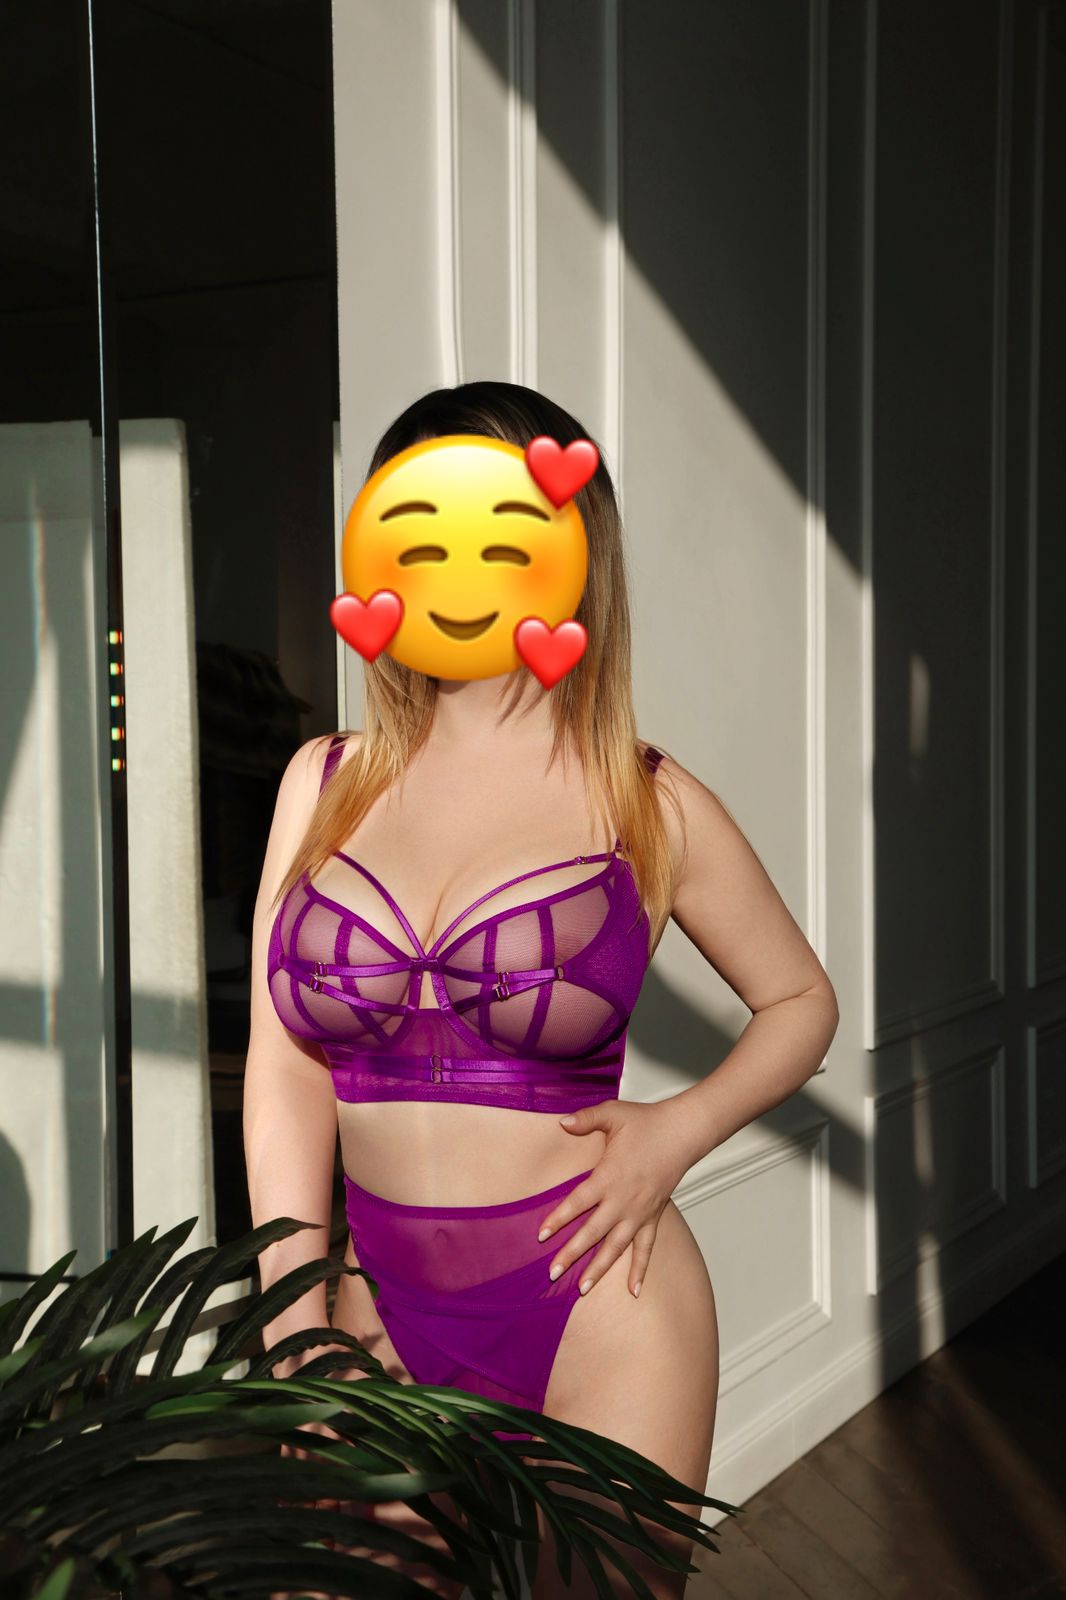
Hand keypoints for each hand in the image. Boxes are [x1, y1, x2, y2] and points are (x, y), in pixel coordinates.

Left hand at [538, 1098, 697, 1297]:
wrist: (682, 1132)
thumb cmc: (647, 1122)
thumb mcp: (613, 1114)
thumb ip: (586, 1119)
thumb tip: (562, 1122)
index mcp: (609, 1176)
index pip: (578, 1203)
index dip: (558, 1219)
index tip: (541, 1235)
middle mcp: (623, 1200)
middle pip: (593, 1233)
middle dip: (571, 1254)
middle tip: (552, 1272)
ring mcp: (640, 1212)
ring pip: (616, 1247)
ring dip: (599, 1268)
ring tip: (582, 1288)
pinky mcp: (654, 1216)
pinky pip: (646, 1248)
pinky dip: (640, 1269)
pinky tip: (633, 1290)